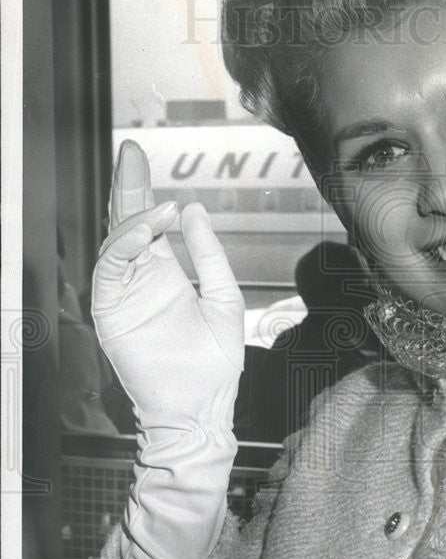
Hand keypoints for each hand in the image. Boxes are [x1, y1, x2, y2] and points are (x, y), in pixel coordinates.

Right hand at [92, 140, 244, 430]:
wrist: (203, 407)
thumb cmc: (215, 361)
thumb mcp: (223, 297)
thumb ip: (208, 254)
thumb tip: (194, 209)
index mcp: (164, 273)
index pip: (148, 222)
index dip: (142, 188)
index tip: (139, 154)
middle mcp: (139, 279)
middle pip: (125, 222)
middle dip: (126, 186)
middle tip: (130, 152)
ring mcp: (123, 295)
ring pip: (114, 243)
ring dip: (132, 219)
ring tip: (159, 206)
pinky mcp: (111, 313)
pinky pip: (109, 271)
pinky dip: (123, 247)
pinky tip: (144, 232)